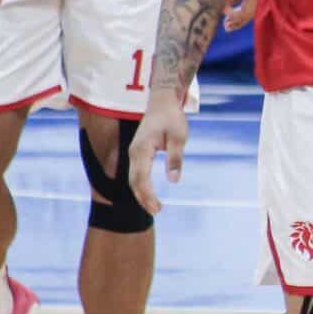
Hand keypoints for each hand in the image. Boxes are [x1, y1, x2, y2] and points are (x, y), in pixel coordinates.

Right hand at [129, 98, 188, 213]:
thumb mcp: (179, 137)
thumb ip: (175, 158)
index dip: (148, 195)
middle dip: (143, 198)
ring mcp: (134, 152)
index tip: (157, 207)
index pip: (141, 178)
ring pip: (133, 178)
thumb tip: (174, 180)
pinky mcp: (137, 152)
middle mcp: (134, 152)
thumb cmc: (172, 118)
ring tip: (154, 207)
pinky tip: (149, 194)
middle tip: (157, 211)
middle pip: (134, 181)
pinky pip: (136, 173)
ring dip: (141, 194)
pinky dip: (141, 186)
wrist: (162, 102)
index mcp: (142, 149)